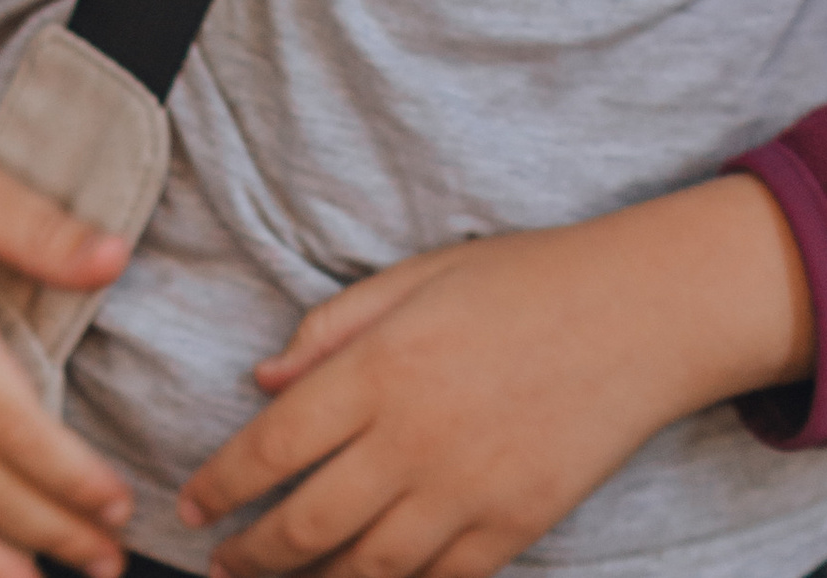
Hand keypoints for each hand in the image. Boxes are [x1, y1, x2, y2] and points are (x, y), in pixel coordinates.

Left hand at [179, 178, 813, 577]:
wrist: (635, 315)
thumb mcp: (417, 276)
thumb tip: (264, 380)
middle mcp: (412, 440)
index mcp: (380, 368)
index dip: (221, 486)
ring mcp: (465, 493)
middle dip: (252, 554)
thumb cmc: (522, 280)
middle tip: (221, 564)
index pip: (273, 446)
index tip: (191, 506)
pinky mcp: (512, 528)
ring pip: (366, 568)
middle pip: (306, 523)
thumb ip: (333, 328)